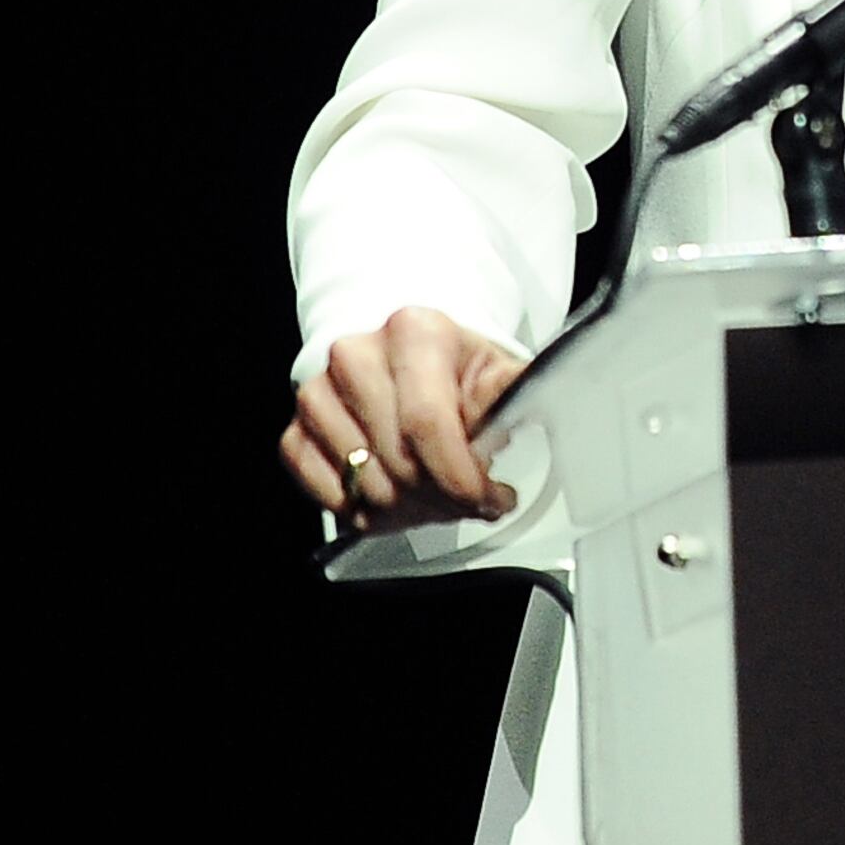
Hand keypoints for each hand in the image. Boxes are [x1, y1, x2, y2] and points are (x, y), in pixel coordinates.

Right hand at [282, 309, 527, 529]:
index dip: (462, 478)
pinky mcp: (296, 429)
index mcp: (413, 331)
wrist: (408, 359)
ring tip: (438, 496)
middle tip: (472, 502)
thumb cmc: (456, 370)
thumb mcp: (495, 372)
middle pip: (399, 463)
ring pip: (366, 487)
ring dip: (411, 511)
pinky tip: (398, 500)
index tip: (491, 499)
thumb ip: (514, 394)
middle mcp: (355, 355)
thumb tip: (549, 400)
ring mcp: (317, 392)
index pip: (427, 424)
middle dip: (445, 500)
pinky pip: (326, 495)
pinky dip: (366, 513)